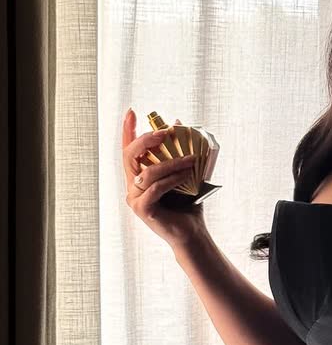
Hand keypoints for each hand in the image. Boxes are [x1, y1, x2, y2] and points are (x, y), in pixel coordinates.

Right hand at [121, 109, 205, 249]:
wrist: (192, 232)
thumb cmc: (187, 204)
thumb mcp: (185, 173)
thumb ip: (179, 152)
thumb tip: (179, 123)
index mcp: (139, 176)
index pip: (128, 150)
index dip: (128, 130)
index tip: (132, 111)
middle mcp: (132, 186)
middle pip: (129, 155)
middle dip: (147, 140)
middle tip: (166, 132)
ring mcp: (135, 198)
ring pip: (148, 172)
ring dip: (172, 162)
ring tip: (191, 159)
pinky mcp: (142, 209)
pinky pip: (156, 187)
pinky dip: (173, 178)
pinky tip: (187, 174)